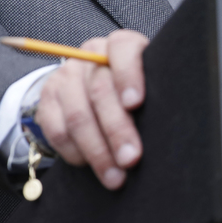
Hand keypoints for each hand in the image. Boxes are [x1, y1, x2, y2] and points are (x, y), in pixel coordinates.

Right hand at [34, 29, 148, 189]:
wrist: (91, 89)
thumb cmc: (133, 91)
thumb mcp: (148, 84)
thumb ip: (154, 95)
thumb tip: (174, 123)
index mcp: (119, 46)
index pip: (122, 49)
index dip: (128, 75)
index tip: (136, 103)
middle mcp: (90, 56)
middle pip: (100, 90)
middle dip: (117, 129)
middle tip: (131, 158)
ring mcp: (66, 76)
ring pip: (78, 116)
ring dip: (97, 151)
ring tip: (115, 176)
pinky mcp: (48, 99)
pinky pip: (57, 131)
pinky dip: (76, 153)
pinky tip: (91, 167)